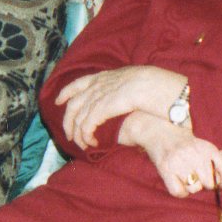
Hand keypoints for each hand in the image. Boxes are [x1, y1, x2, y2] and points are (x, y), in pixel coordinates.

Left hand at [54, 66, 183, 149]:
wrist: (162, 86)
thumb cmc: (157, 88)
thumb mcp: (137, 84)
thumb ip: (126, 90)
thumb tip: (126, 99)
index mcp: (107, 76)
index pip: (80, 82)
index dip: (66, 92)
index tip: (59, 101)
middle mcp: (100, 84)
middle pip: (73, 102)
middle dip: (68, 120)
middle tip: (69, 135)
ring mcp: (100, 95)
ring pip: (78, 116)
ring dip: (77, 133)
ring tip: (82, 144)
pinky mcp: (103, 107)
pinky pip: (87, 124)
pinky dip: (86, 135)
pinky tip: (92, 143)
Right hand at [114, 112, 221, 197]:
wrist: (159, 131)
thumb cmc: (186, 144)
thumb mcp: (205, 146)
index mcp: (209, 148)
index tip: (221, 180)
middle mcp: (196, 154)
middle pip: (210, 184)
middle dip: (205, 183)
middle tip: (197, 173)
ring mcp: (180, 162)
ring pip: (195, 189)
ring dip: (191, 186)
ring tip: (185, 174)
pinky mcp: (166, 169)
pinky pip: (179, 192)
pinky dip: (179, 190)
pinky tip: (177, 180)